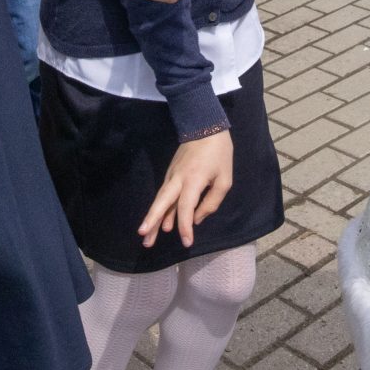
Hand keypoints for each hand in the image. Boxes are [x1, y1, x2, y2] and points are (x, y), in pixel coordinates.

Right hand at [139, 131, 234, 247]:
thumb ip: (212, 202)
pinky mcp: (170, 174)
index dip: (185, 226)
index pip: (186, 207)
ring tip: (146, 237)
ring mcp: (171, 176)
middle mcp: (178, 179)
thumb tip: (197, 219)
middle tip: (144, 239)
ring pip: (160, 200)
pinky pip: (164, 195)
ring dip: (153, 218)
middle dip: (152, 221)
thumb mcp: (224, 179)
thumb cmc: (218, 154)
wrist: (204, 126)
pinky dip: (161, 209)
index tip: (186, 242)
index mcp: (194, 180)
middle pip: (162, 202)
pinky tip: (161, 223)